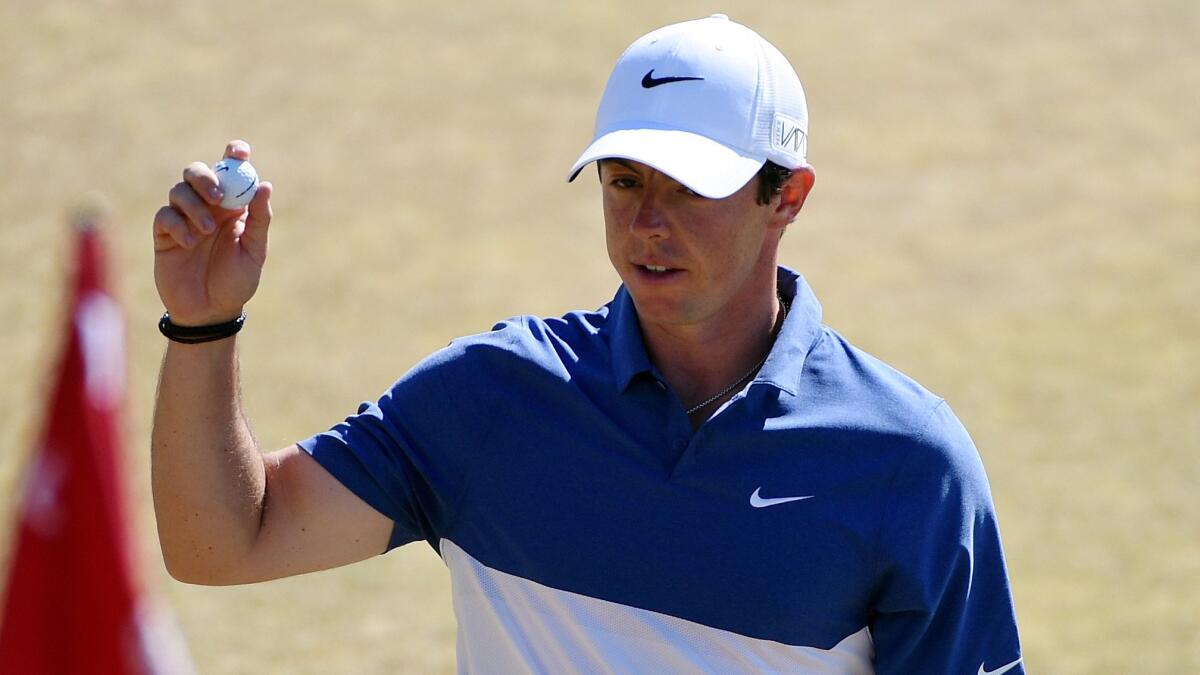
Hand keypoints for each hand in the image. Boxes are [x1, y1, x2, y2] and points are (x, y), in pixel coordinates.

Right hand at [153, 140, 272, 326]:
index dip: (233, 155)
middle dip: (205, 176)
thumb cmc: (236, 282)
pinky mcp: (164, 235)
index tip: (239, 151)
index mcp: (233, 207)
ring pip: (179, 191)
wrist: (210, 312)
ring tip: (205, 231)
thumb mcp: (254, 251)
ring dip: (193, 206)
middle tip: (216, 195)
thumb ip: (259, 219)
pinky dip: (176, 224)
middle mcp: (207, 207)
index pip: (231, 172)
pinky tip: (189, 243)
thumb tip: (265, 186)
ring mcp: (183, 219)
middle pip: (197, 172)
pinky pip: (164, 216)